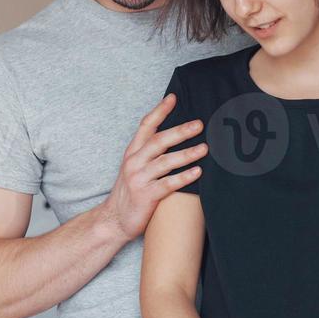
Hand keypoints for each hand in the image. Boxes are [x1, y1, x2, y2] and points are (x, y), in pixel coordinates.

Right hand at [100, 94, 206, 240]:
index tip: (173, 98)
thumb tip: (174, 137)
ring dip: (186, 154)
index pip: (146, 126)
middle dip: (180, 131)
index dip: (159, 111)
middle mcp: (134, 162)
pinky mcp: (146, 195)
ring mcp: (139, 179)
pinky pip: (168, 184)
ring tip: (204, 148)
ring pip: (165, 161)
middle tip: (199, 124)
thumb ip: (149, 153)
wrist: (114, 220)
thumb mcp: (134, 167)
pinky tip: (198, 172)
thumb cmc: (130, 192)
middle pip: (158, 141)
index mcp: (132, 152)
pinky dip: (183, 177)